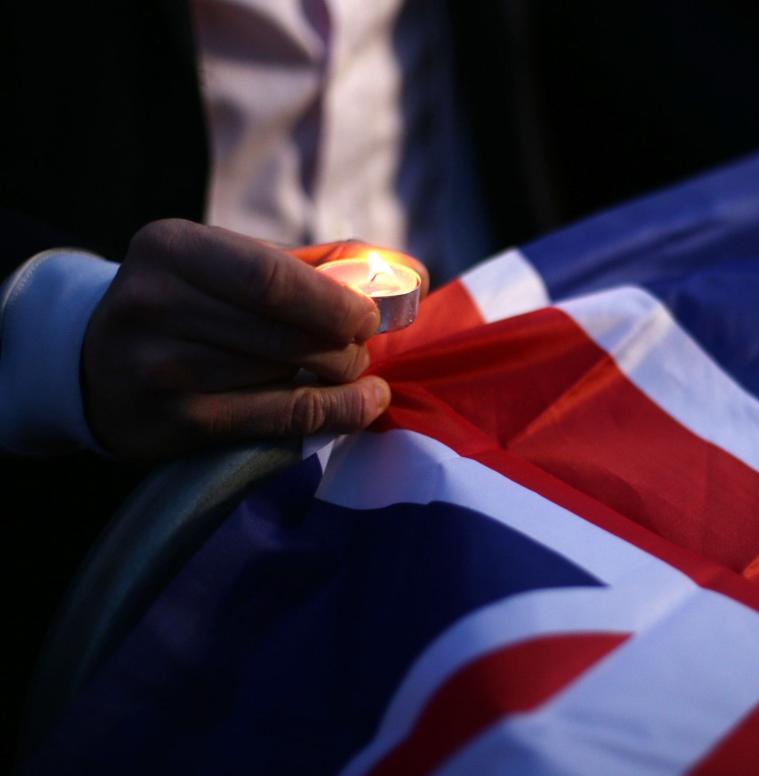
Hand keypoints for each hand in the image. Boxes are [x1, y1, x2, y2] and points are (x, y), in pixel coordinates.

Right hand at [82, 220, 424, 459]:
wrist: (97, 366)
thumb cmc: (195, 305)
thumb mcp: (235, 264)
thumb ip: (321, 264)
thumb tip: (412, 275)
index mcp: (172, 248)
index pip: (272, 277)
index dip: (336, 302)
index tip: (372, 316)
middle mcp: (154, 304)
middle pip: (285, 331)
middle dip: (345, 342)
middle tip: (365, 347)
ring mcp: (158, 368)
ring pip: (284, 374)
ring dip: (339, 376)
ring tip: (350, 370)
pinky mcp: (171, 424)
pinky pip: (279, 420)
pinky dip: (336, 412)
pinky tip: (364, 403)